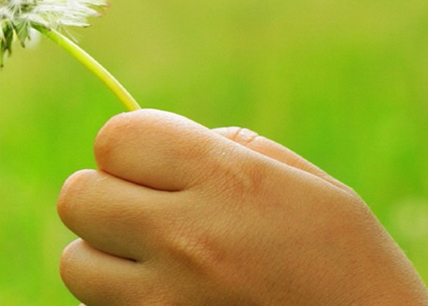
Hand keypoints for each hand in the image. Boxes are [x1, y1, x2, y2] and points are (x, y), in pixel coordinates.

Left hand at [56, 109, 427, 304]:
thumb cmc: (351, 267)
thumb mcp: (308, 186)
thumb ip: (228, 151)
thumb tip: (161, 148)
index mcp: (225, 181)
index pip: (114, 138)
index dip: (129, 148)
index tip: (154, 166)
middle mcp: (185, 239)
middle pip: (78, 197)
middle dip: (105, 198)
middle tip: (146, 213)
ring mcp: (165, 302)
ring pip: (75, 263)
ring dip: (104, 259)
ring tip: (156, 265)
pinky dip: (121, 303)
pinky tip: (171, 300)